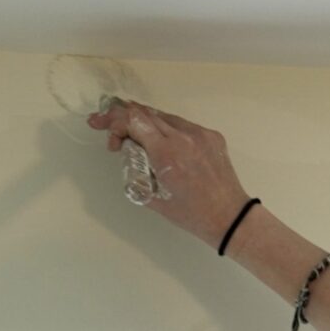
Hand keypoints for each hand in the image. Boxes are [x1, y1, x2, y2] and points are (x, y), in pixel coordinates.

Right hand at [89, 100, 252, 246]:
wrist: (229, 216)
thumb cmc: (191, 214)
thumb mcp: (152, 196)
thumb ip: (135, 168)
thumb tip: (126, 149)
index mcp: (167, 154)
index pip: (133, 120)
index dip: (112, 120)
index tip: (99, 125)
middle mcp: (184, 138)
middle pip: (145, 114)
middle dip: (121, 117)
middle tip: (105, 124)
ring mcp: (200, 134)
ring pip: (164, 117)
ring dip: (143, 121)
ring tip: (130, 131)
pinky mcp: (211, 136)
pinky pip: (182, 125)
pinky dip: (166, 129)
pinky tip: (158, 139)